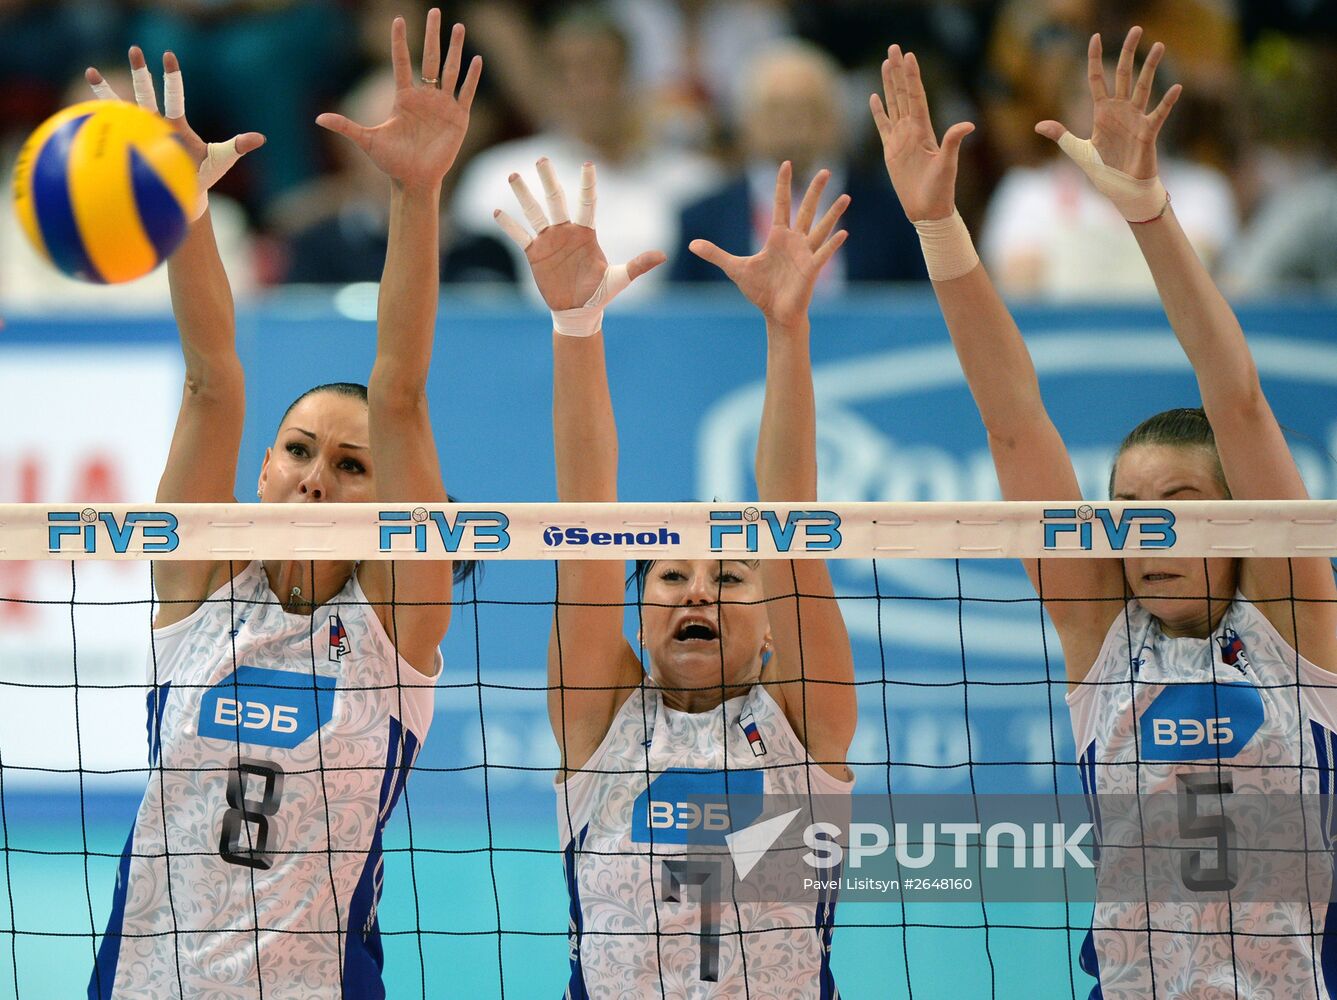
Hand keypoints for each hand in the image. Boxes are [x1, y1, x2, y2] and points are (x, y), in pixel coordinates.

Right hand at [87, 47, 263, 213]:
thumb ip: (237, 146)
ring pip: (121, 111)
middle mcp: (155, 124)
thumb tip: (261, 138)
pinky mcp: (129, 148)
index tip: (168, 55)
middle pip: (146, 94)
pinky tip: (80, 117)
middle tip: (134, 49)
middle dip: (140, 73)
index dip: (171, 78)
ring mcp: (139, 135)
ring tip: (90, 72)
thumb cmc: (202, 176)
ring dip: (106, 93)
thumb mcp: (221, 160)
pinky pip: (110, 137)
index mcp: (175, 124)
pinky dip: (97, 127)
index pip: (174, 96)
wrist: (184, 195)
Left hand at [316, 9, 480, 189]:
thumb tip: (318, 119)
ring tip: (459, 27)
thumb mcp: (367, 140)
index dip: (400, 41)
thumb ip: (346, 126)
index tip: (399, 18)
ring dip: (455, 49)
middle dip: (433, 34)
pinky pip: (466, 93)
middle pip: (430, 58)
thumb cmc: (391, 162)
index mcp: (404, 98)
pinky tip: (477, 60)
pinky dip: (472, 77)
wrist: (415, 180)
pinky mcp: (458, 118)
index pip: (402, 62)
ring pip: (450, 70)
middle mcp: (425, 97)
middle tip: (436, 11)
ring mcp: (443, 106)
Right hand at [495, 159, 663, 324]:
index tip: (588, 163)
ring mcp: (549, 241)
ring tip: (513, 175)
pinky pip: (520, 236)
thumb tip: (664, 256)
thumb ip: (638, 265)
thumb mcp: (620, 279)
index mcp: (587, 233)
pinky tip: (496, 212)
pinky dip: (509, 225)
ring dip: (523, 194)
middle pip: (555, 199)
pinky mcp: (535, 254)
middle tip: (542, 158)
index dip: (588, 184)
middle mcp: (566, 231)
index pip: (588, 203)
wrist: (579, 311)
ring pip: (534, 212)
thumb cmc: (600, 293)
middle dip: (549, 179)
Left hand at [689, 162, 847, 330]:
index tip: (786, 163)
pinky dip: (832, 244)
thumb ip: (715, 254)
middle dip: (815, 190)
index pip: (781, 204)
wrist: (775, 313)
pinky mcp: (811, 270)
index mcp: (777, 237)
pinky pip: (823, 254)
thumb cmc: (760, 291)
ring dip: (833, 213)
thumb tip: (692, 245)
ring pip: (821, 228)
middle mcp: (795, 241)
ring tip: (846, 197)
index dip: (782, 184)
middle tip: (825, 170)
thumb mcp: (735, 268)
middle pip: (806, 209)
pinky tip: (843, 233)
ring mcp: (805, 254)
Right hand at [870, 45, 972, 221]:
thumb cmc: (941, 190)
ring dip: (888, 85)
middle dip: (898, 72)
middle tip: (893, 48)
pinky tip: (874, 98)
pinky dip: (878, 112)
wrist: (927, 210)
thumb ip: (953, 142)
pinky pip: (883, 127)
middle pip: (902, 94)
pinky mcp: (891, 152)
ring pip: (893, 105)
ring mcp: (901, 140)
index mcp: (924, 130)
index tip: (908, 56)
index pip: (916, 96)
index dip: (912, 76)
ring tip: (885, 65)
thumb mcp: (948, 165)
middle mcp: (912, 130)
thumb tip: (968, 124)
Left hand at [1035, 27, 1180, 179]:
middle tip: (1136, 29)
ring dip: (1150, 67)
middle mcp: (1120, 109)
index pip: (1097, 78)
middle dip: (1128, 52)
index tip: (1095, 37)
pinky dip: (1167, 101)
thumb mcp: (1077, 151)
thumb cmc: (1103, 170)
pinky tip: (1176, 87)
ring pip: (1144, 86)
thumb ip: (1061, 135)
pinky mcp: (1148, 132)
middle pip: (1124, 74)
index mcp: (1102, 111)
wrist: (1121, 189)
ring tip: (1159, 45)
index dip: (1095, 58)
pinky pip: (1159, 113)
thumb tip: (1038, 126)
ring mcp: (1136, 118)